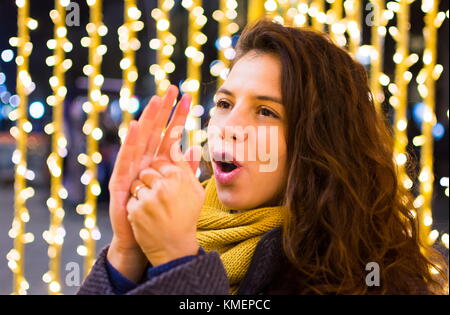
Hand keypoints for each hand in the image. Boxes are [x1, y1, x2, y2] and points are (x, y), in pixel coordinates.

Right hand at [107, 85, 191, 280]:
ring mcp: (131, 169)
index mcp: (157, 162)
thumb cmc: (155, 211)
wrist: (138, 237)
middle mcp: (143, 161)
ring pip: (141, 140)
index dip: (178, 117)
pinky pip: (126, 159)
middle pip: (155, 131)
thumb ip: (184, 169)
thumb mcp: (174, 187)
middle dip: (163, 110)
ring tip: (156, 101)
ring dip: (149, 119)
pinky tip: (137, 126)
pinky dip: (131, 142)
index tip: (189, 98)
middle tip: (172, 88)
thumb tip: (197, 148)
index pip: (169, 135)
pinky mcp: (120, 180)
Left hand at [127, 141, 204, 266]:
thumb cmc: (186, 215)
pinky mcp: (136, 211)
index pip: (161, 161)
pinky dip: (136, 207)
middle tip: (160, 198)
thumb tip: (185, 146)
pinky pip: (131, 199)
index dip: (161, 172)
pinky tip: (147, 217)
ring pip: (136, 184)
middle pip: (146, 171)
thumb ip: (187, 166)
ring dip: (142, 193)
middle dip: (150, 181)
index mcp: (179, 177)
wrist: (175, 246)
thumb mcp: (194, 190)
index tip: (166, 184)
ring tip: (154, 208)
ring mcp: (149, 199)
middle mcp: (164, 186)